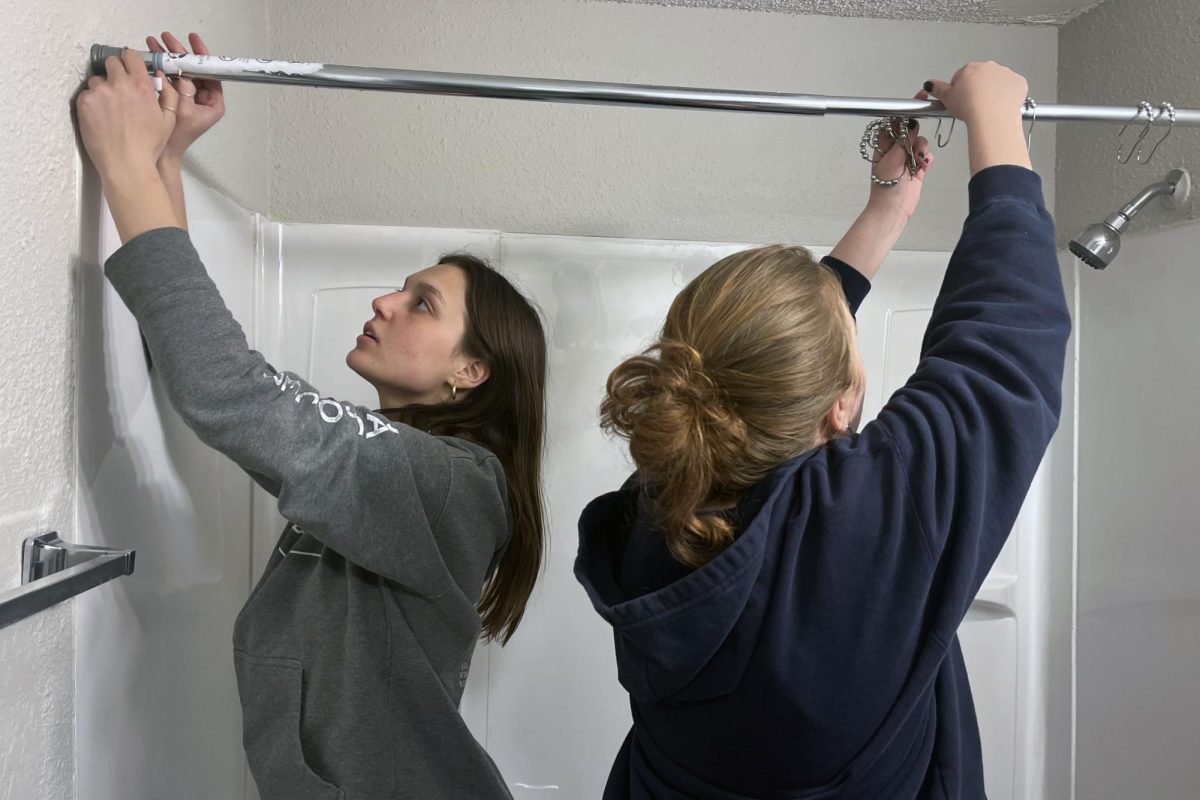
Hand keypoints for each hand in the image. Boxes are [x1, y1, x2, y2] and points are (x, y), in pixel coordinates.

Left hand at [77, 49, 177, 176]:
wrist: (126, 164)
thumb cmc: (149, 145)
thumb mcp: (169, 120)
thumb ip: (168, 95)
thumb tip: (159, 77)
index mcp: (141, 85)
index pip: (130, 55)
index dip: (129, 60)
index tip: (129, 67)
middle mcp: (119, 83)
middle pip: (111, 62)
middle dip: (114, 71)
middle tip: (118, 88)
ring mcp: (99, 92)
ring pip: (97, 80)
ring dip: (102, 88)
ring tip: (109, 108)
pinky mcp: (84, 102)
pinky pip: (86, 94)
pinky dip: (92, 103)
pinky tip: (100, 118)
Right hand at [147, 32, 224, 161]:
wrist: (161, 152)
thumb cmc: (176, 135)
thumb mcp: (183, 111)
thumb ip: (185, 90)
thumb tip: (182, 72)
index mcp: (214, 102)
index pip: (211, 73)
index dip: (201, 55)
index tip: (192, 40)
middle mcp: (204, 98)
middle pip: (194, 68)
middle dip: (179, 52)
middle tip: (165, 37)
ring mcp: (189, 97)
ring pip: (181, 70)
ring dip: (167, 56)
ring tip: (153, 41)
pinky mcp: (176, 98)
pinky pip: (170, 78)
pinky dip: (161, 66)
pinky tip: (150, 55)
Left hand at [866, 94, 933, 220]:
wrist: (893, 210)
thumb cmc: (885, 187)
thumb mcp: (893, 159)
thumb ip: (903, 140)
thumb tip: (910, 123)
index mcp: (883, 144)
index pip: (895, 121)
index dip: (905, 110)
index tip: (918, 100)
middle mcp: (895, 148)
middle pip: (910, 129)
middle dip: (916, 134)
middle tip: (915, 144)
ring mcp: (906, 158)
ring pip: (921, 142)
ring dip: (922, 149)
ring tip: (917, 161)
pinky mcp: (917, 168)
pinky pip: (927, 155)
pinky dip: (927, 158)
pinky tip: (923, 166)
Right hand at [926, 62, 1030, 175]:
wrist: (991, 116)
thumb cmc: (969, 107)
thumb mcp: (947, 99)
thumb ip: (937, 89)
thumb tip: (928, 84)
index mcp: (970, 68)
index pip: (963, 77)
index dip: (962, 91)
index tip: (963, 102)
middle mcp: (989, 66)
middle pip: (982, 78)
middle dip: (978, 89)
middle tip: (975, 106)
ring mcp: (1006, 73)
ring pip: (998, 82)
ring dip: (994, 92)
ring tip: (989, 108)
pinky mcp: (1019, 82)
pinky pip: (1013, 88)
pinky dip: (1009, 96)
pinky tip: (1002, 106)